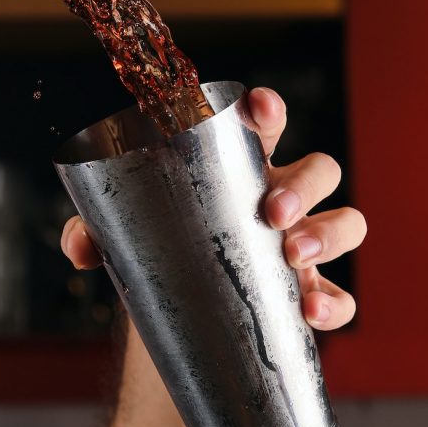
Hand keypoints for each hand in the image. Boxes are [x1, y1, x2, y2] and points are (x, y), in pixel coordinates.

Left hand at [60, 87, 366, 329]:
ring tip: (294, 255)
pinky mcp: (310, 296)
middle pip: (319, 170)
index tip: (257, 110)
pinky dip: (334, 304)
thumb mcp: (123, 238)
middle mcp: (280, 201)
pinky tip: (310, 312)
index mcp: (237, 171)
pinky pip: (342, 297)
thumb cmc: (160, 254)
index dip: (268, 110)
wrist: (177, 317)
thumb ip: (91, 233)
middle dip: (304, 184)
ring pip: (347, 222)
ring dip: (328, 233)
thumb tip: (80, 244)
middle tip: (271, 212)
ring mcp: (301, 248)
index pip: (265, 127)